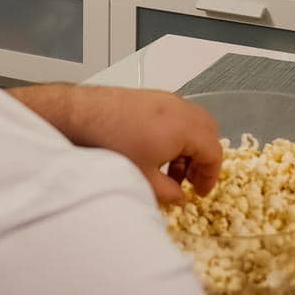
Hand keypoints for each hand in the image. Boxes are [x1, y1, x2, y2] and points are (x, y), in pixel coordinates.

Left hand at [9, 85, 222, 202]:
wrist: (79, 116)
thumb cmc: (112, 146)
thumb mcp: (143, 178)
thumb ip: (168, 192)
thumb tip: (179, 197)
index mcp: (185, 128)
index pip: (214, 152)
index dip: (211, 176)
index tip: (200, 192)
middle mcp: (180, 108)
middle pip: (208, 132)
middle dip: (203, 158)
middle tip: (190, 181)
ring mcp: (164, 99)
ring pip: (192, 122)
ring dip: (189, 146)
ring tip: (170, 170)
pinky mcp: (149, 97)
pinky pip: (176, 114)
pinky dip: (176, 133)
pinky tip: (155, 152)